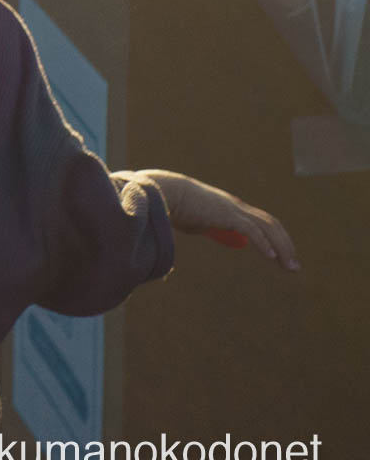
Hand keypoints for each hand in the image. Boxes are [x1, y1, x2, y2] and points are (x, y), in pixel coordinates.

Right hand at [141, 171, 298, 269]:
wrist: (164, 192)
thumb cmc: (173, 205)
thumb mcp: (190, 219)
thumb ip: (195, 226)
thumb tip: (185, 244)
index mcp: (231, 208)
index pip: (262, 221)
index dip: (276, 238)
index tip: (282, 257)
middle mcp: (236, 207)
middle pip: (271, 224)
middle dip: (286, 245)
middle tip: (294, 267)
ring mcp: (233, 210)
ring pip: (267, 228)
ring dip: (282, 248)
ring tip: (290, 267)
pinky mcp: (227, 215)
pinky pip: (251, 231)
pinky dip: (263, 243)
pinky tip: (271, 258)